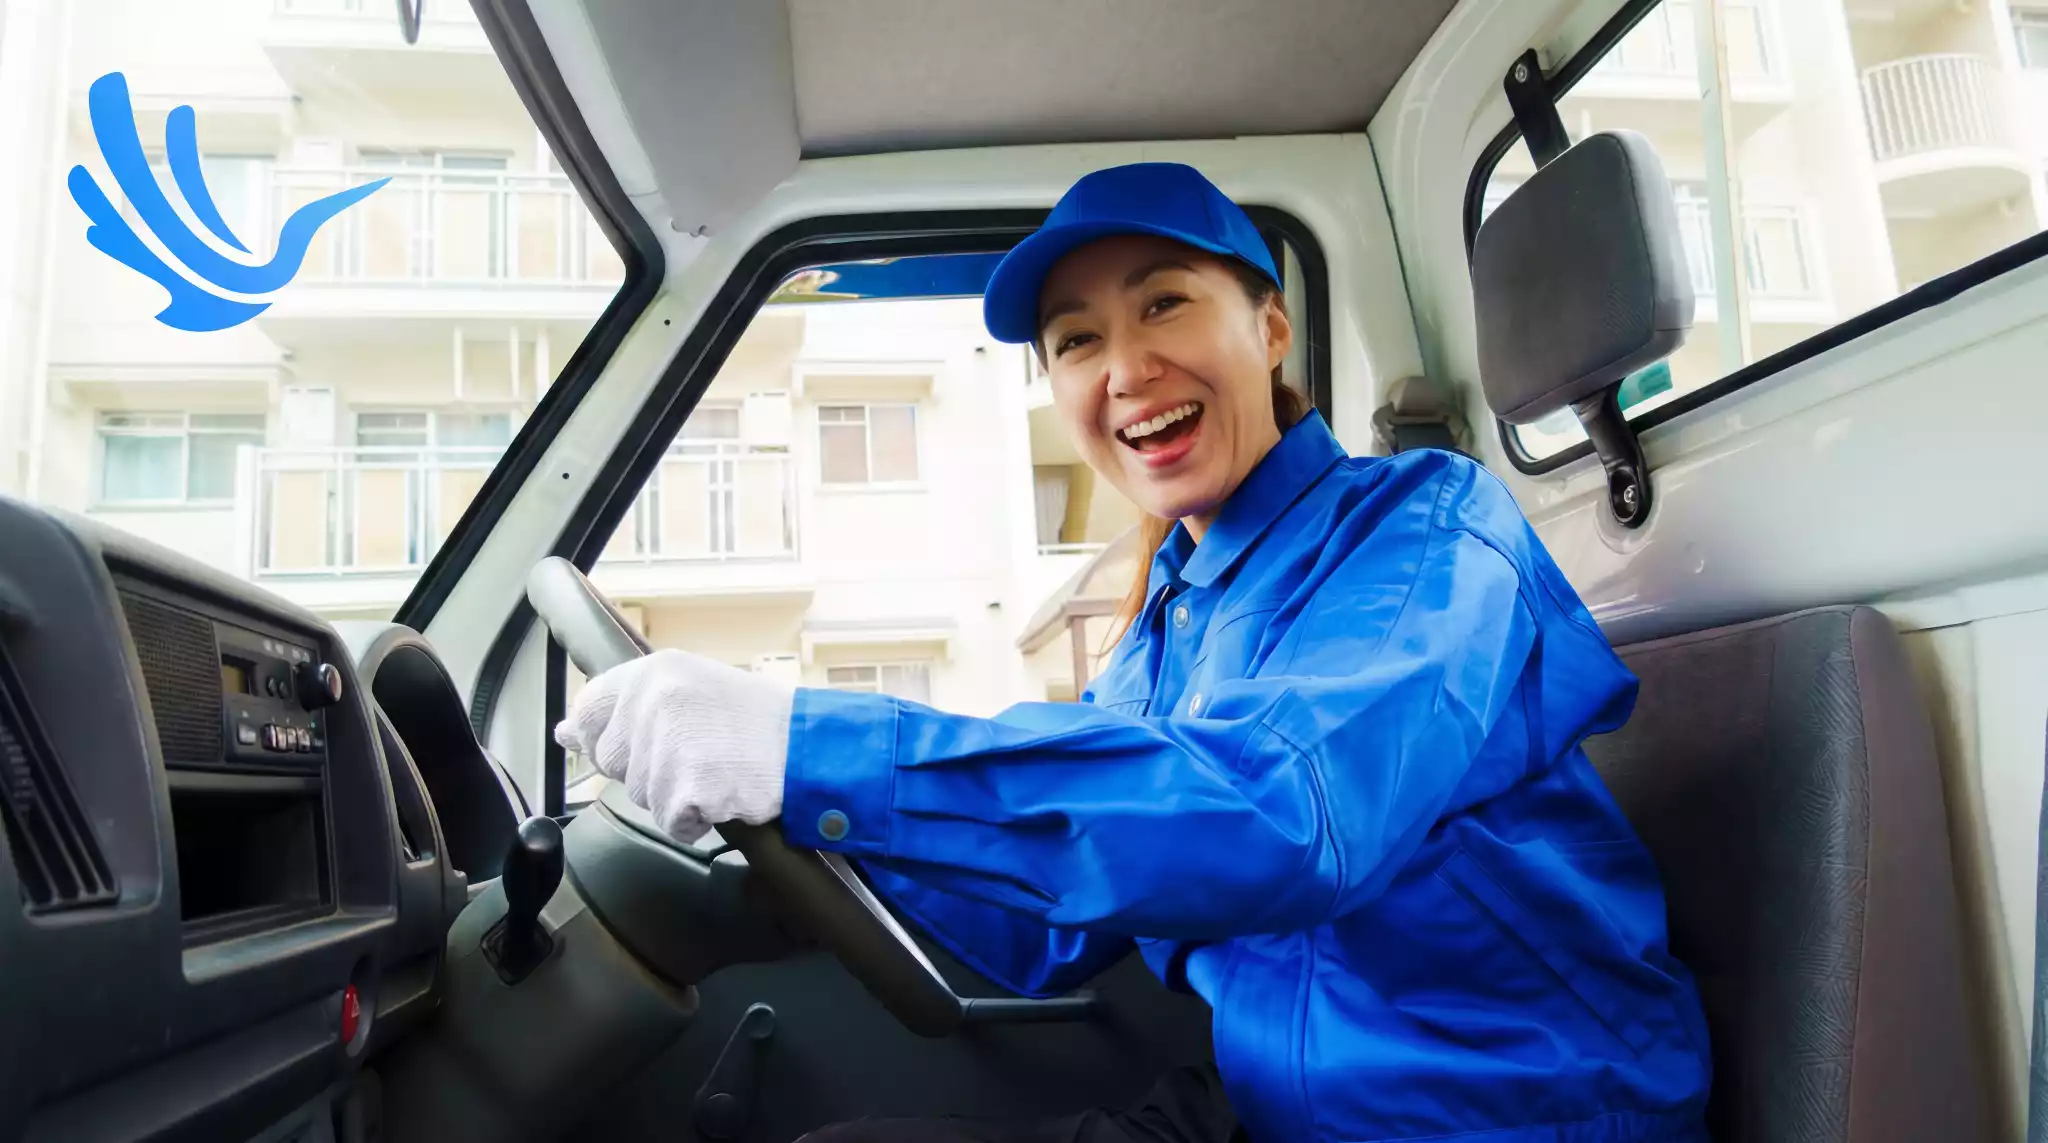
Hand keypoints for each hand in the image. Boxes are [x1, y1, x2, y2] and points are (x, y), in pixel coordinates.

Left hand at [553, 648, 795, 843]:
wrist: (808, 746)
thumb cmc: (753, 721)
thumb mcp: (689, 690)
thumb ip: (626, 707)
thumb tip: (566, 732)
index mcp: (654, 672)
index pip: (590, 708)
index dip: (604, 735)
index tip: (634, 744)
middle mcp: (655, 703)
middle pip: (612, 761)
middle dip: (647, 769)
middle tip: (696, 753)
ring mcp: (668, 747)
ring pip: (641, 795)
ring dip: (674, 796)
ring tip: (716, 771)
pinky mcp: (685, 789)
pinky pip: (671, 821)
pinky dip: (696, 819)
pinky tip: (723, 794)